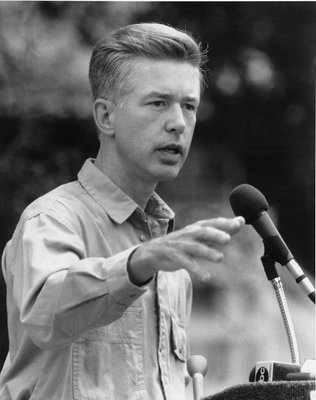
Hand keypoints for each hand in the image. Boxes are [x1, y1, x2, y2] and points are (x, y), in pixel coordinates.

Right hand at [127, 216, 244, 284]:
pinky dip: (196, 270)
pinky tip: (206, 277)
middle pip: (204, 232)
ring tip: (220, 258)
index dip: (226, 223)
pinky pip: (187, 264)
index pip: (213, 223)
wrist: (155, 251)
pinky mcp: (175, 257)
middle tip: (228, 239)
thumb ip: (222, 229)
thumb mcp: (201, 234)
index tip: (240, 223)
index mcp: (198, 227)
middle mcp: (190, 234)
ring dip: (208, 252)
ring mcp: (182, 245)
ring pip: (196, 248)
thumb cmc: (184, 242)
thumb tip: (242, 220)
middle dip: (215, 234)